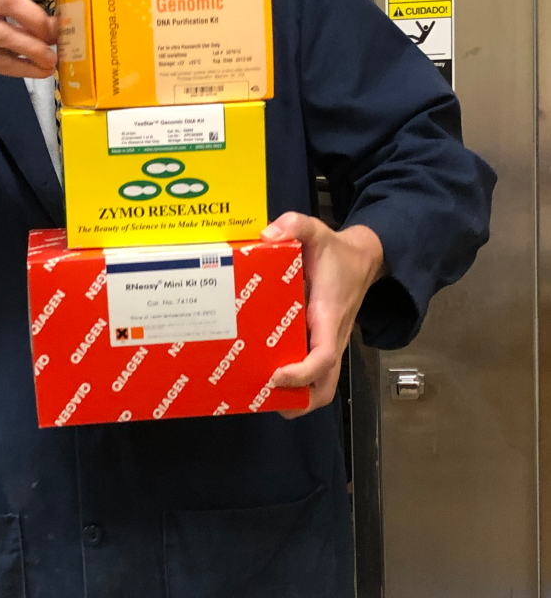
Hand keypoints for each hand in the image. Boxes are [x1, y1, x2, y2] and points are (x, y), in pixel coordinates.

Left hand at [263, 214, 384, 418]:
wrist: (364, 258)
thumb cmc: (336, 251)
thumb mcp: (315, 230)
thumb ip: (294, 224)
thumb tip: (268, 235)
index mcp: (329, 315)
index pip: (323, 357)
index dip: (301, 373)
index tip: (275, 376)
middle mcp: (332, 336)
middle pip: (325, 386)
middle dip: (299, 401)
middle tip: (263, 398)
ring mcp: (328, 342)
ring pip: (322, 385)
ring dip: (297, 398)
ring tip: (261, 395)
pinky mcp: (322, 341)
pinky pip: (314, 370)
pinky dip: (297, 382)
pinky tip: (265, 374)